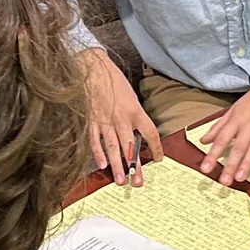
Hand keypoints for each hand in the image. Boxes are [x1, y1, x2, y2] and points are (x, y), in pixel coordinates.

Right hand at [79, 49, 161, 185]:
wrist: (92, 67)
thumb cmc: (113, 79)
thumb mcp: (130, 95)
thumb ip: (134, 114)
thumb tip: (138, 132)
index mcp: (135, 110)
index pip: (150, 133)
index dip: (156, 147)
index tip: (159, 159)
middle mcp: (121, 118)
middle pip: (130, 146)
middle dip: (135, 166)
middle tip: (138, 182)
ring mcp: (105, 120)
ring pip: (112, 147)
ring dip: (117, 165)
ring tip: (121, 180)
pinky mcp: (91, 120)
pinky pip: (95, 140)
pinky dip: (98, 153)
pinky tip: (102, 164)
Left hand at [197, 75, 249, 186]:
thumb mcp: (233, 110)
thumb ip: (218, 126)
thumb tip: (203, 140)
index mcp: (236, 118)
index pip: (221, 138)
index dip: (213, 154)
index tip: (205, 169)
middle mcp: (249, 123)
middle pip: (238, 146)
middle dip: (230, 165)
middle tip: (224, 182)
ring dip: (247, 163)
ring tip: (239, 178)